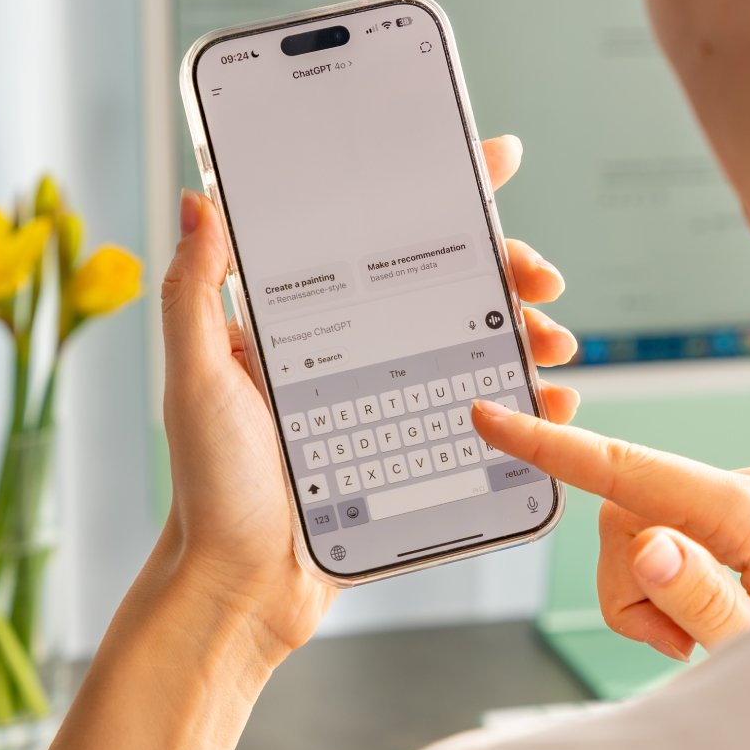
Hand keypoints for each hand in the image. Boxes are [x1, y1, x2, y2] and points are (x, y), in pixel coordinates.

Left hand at [157, 135, 578, 660]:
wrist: (245, 587)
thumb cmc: (213, 487)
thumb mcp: (196, 380)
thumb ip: (194, 293)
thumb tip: (200, 201)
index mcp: (310, 321)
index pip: (379, 237)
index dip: (439, 194)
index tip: (494, 162)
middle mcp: (358, 350)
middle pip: (448, 286)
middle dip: (508, 270)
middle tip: (544, 277)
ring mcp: (392, 399)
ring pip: (475, 344)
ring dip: (526, 333)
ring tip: (555, 346)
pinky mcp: (417, 449)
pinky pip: (482, 415)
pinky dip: (524, 403)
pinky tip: (550, 401)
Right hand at [472, 404, 749, 660]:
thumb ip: (698, 597)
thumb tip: (643, 543)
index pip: (638, 472)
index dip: (557, 449)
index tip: (497, 419)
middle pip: (631, 511)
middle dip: (628, 582)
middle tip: (669, 642)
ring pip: (648, 519)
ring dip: (652, 583)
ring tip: (695, 635)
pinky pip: (684, 522)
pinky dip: (678, 570)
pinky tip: (712, 606)